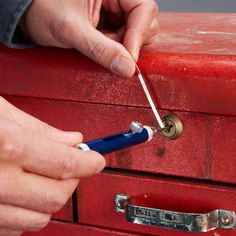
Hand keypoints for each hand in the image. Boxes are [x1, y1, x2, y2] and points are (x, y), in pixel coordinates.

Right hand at [0, 97, 104, 234]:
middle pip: (57, 195)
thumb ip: (40, 129)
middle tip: (72, 164)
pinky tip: (22, 192)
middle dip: (73, 180)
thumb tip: (73, 140)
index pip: (66, 163)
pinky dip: (27, 211)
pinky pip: (13, 228)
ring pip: (39, 217)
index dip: (89, 162)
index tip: (97, 159)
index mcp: (4, 147)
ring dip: (51, 196)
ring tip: (46, 176)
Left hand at [20, 0, 158, 76]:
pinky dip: (117, 47)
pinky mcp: (110, 19)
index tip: (129, 58)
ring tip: (99, 44)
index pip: (144, 8)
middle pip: (145, 20)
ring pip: (137, 31)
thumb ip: (101, 49)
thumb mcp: (72, 30)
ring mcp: (115, 7)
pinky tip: (101, 45)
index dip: (139, 34)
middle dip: (131, 42)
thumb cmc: (43, 10)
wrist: (30, 14)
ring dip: (123, 46)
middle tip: (111, 51)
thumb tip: (128, 67)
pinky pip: (125, 37)